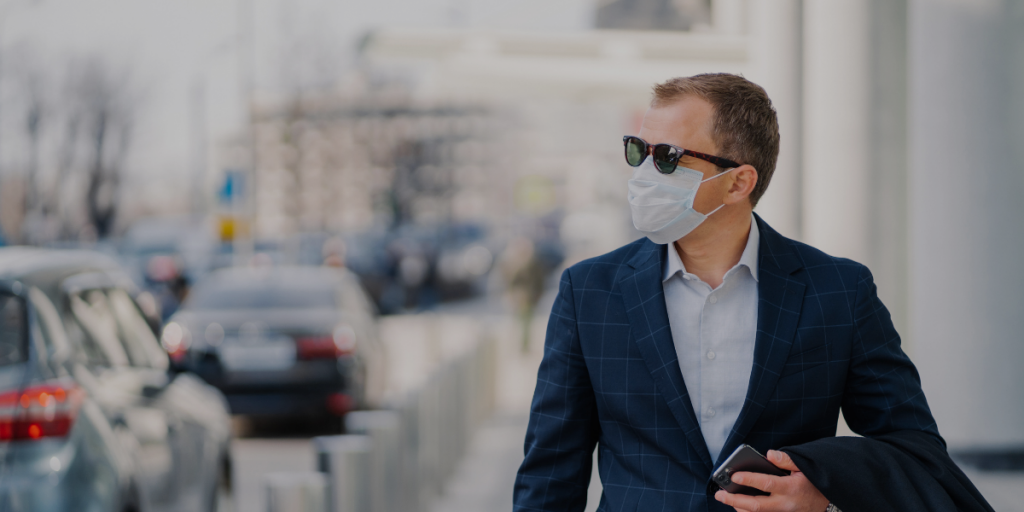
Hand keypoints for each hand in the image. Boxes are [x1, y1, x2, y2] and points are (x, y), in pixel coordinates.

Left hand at [714, 450, 828, 511]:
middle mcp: (785, 504)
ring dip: (739, 509)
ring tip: (726, 499)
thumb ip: (786, 460)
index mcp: (790, 488)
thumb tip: (769, 454)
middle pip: (756, 505)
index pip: (765, 484)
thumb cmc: (815, 482)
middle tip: (719, 493)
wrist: (830, 502)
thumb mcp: (804, 466)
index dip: (748, 479)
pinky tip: (740, 507)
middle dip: (734, 500)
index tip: (733, 476)